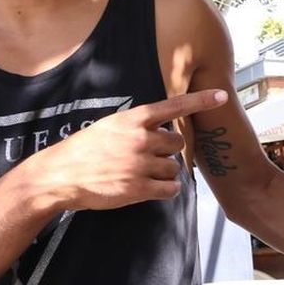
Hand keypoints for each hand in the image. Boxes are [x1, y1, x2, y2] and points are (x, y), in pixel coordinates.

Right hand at [28, 90, 227, 211]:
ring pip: (174, 167)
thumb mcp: (109, 127)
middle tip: (147, 156)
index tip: (222, 95)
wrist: (61, 175)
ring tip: (141, 173)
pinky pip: (170, 188)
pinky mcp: (139, 189)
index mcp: (133, 120)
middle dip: (167, 150)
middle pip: (177, 142)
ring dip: (165, 172)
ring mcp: (140, 164)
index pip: (174, 106)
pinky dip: (166, 189)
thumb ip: (136, 126)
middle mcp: (140, 139)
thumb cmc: (84, 150)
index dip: (200, 100)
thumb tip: (160, 130)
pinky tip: (150, 187)